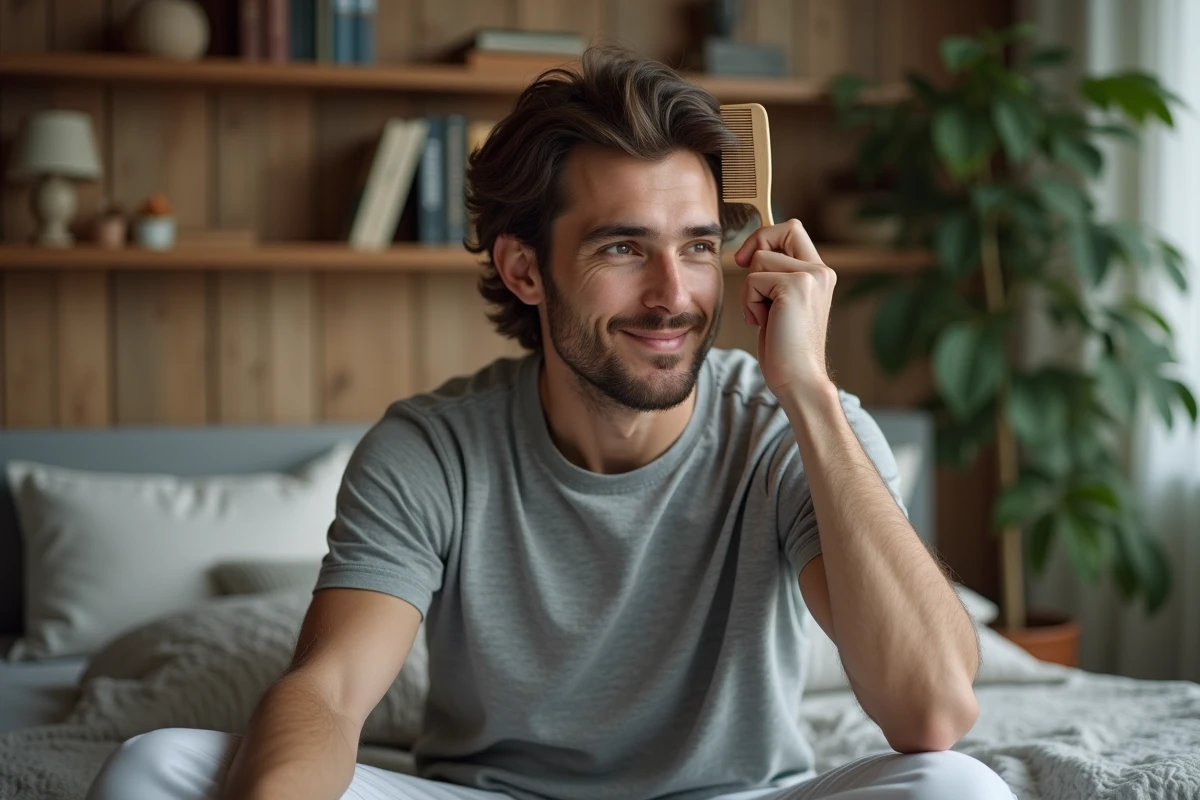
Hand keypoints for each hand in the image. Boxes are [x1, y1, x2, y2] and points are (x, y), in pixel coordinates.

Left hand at [733, 219, 835, 394]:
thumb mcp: (780, 305)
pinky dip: (749, 301)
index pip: (793, 230)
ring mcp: (811, 277)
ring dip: (750, 289)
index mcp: (819, 274)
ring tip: (763, 315)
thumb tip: (750, 253)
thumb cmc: (784, 348)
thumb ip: (775, 278)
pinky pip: (753, 279)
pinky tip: (762, 323)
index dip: (767, 236)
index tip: (747, 259)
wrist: (798, 379)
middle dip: (757, 244)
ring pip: (760, 257)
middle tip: (745, 268)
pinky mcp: (796, 287)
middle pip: (784, 228)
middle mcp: (821, 271)